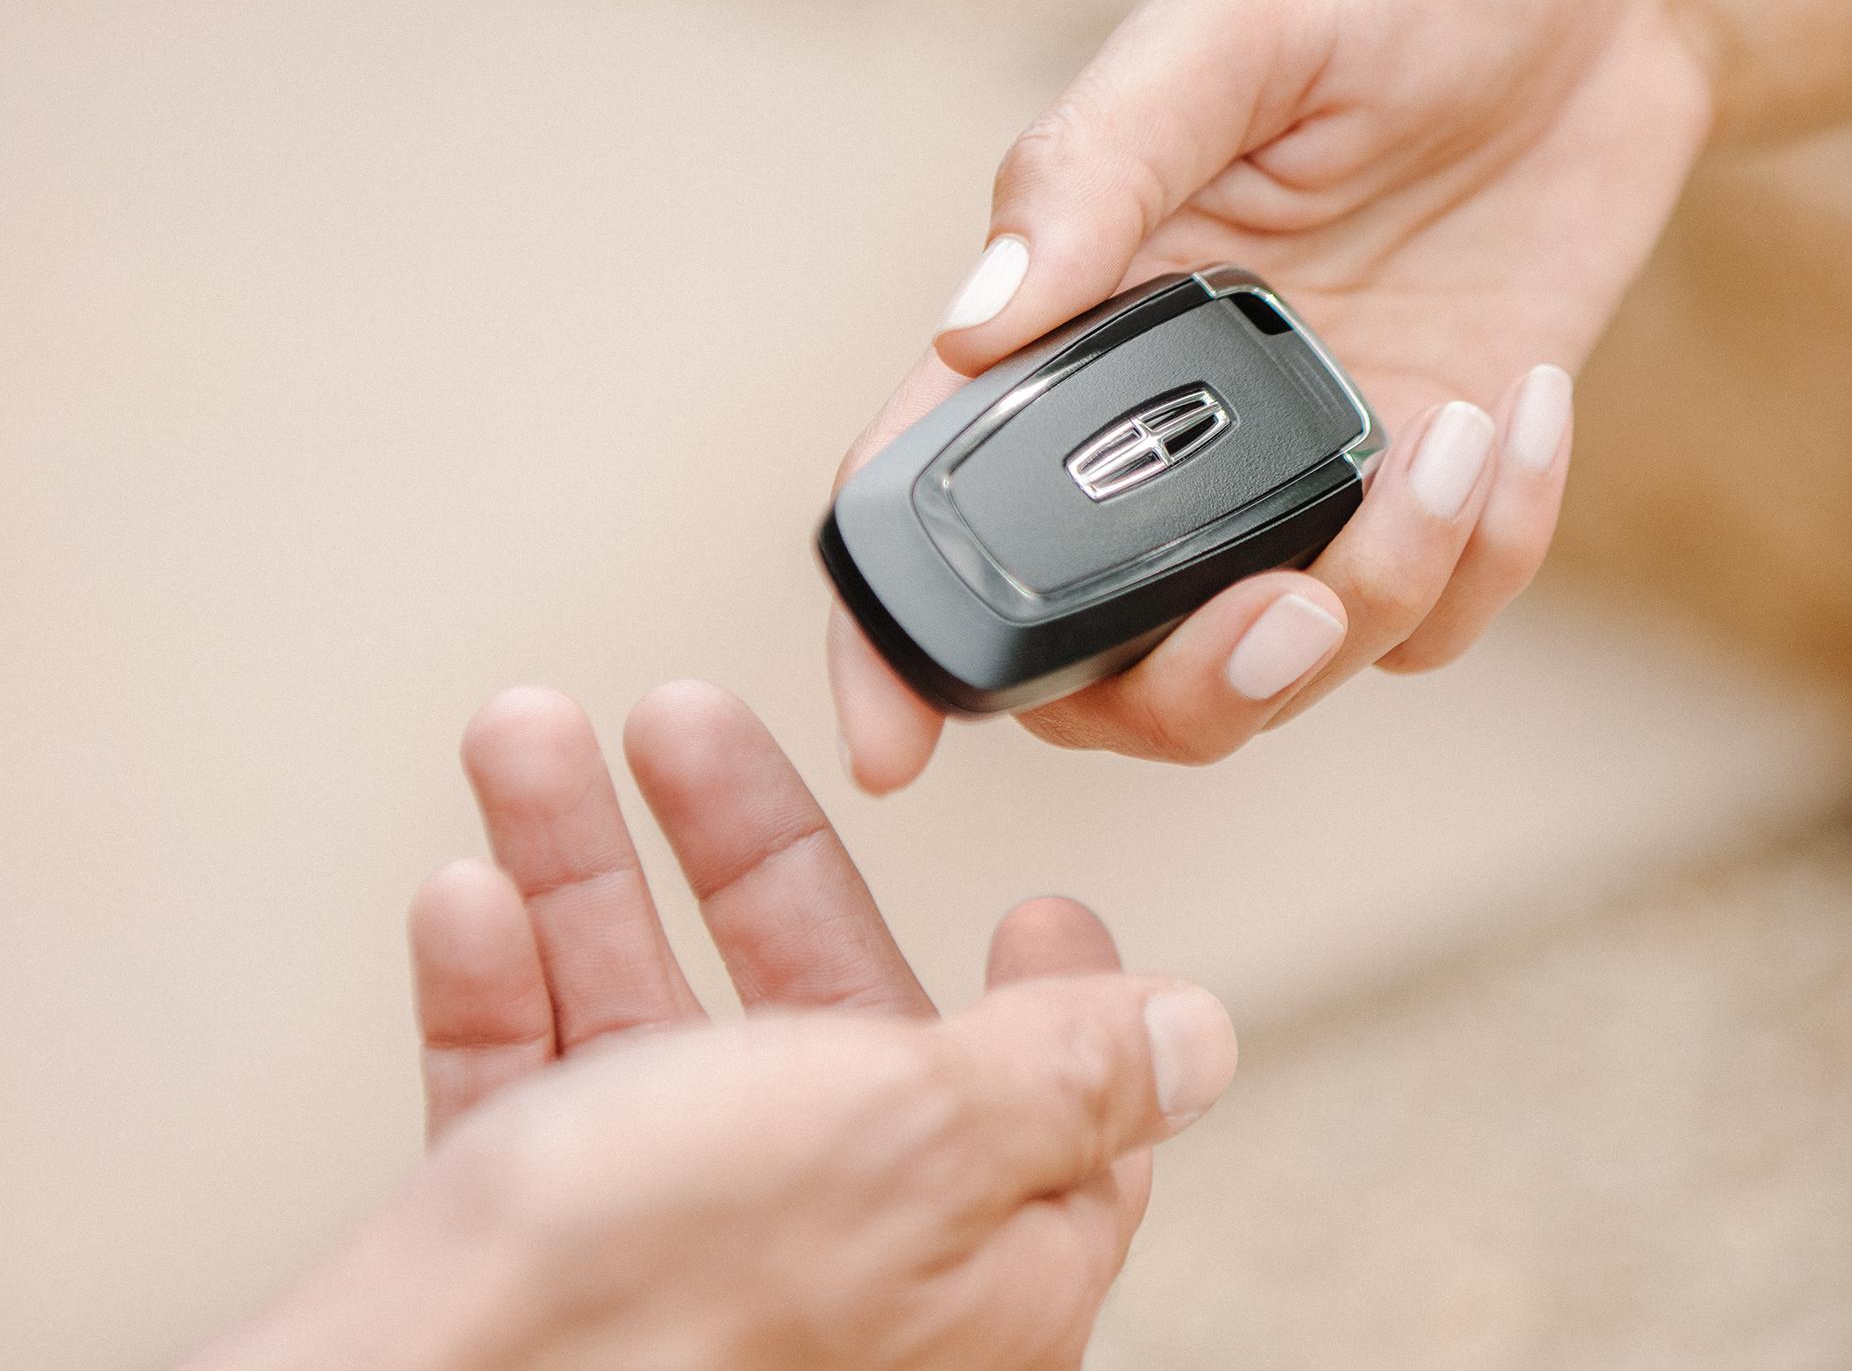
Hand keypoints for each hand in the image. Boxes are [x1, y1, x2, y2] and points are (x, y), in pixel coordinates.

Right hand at [189, 683, 1235, 1369]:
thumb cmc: (659, 1310)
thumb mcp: (911, 1136)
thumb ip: (1058, 1074)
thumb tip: (1195, 1039)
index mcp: (966, 1263)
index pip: (1049, 1115)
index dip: (1047, 995)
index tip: (1035, 908)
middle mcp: (828, 1269)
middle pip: (820, 1023)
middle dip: (748, 853)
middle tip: (691, 728)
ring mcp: (669, 1267)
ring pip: (647, 1027)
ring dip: (586, 872)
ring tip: (539, 741)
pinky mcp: (529, 1267)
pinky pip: (523, 1100)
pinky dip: (498, 987)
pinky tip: (469, 896)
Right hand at [830, 0, 1713, 788]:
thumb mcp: (1233, 28)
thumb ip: (1096, 167)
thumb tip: (969, 324)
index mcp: (1082, 320)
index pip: (948, 503)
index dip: (896, 641)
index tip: (888, 744)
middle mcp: (1172, 428)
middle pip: (1109, 662)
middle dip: (1191, 687)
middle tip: (1293, 608)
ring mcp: (1303, 477)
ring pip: (1283, 667)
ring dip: (1375, 596)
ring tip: (1455, 438)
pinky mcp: (1433, 491)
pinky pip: (1439, 618)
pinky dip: (1494, 552)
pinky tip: (1527, 412)